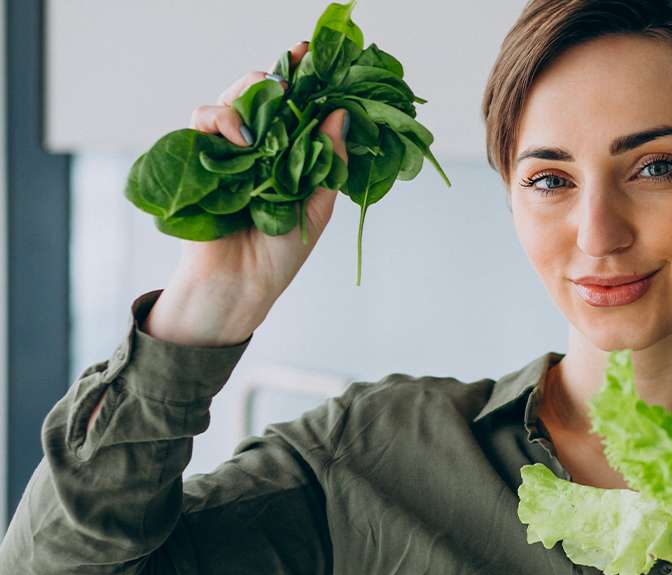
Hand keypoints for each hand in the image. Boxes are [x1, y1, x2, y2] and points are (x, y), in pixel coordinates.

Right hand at [182, 40, 348, 302]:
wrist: (242, 285)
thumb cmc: (280, 252)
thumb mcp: (317, 205)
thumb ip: (328, 161)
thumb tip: (340, 114)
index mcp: (284, 156)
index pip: (291, 110)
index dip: (303, 83)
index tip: (315, 58)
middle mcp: (254, 150)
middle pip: (257, 97)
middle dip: (275, 77)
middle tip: (293, 72)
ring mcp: (224, 153)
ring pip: (228, 102)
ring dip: (247, 96)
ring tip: (267, 110)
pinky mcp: (196, 159)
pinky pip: (201, 123)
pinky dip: (221, 120)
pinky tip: (241, 135)